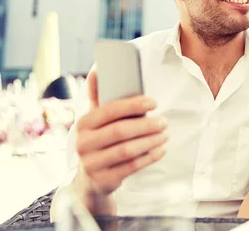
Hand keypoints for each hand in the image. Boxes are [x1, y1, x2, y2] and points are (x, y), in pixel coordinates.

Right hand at [75, 65, 168, 196]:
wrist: (89, 180)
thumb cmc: (99, 140)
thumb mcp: (95, 120)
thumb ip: (97, 96)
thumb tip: (97, 69)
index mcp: (83, 123)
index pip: (109, 110)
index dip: (133, 105)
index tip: (154, 102)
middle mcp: (83, 144)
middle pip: (120, 131)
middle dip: (146, 125)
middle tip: (164, 121)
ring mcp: (92, 164)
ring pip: (127, 150)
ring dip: (151, 141)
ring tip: (165, 134)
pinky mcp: (104, 180)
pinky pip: (132, 166)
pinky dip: (150, 157)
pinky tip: (161, 149)